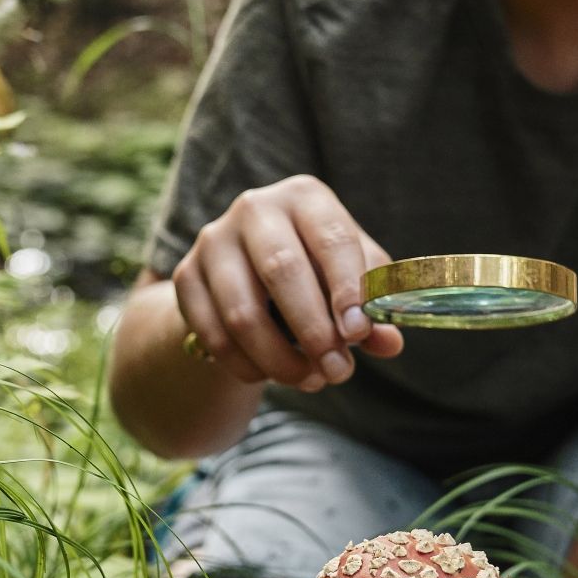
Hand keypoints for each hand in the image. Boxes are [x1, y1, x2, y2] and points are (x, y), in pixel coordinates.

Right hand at [173, 176, 405, 393]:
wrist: (247, 271)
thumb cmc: (314, 268)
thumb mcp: (349, 277)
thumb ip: (372, 307)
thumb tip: (390, 343)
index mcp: (305, 197)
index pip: (331, 239)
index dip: (346, 288)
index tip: (358, 333)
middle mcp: (255, 208)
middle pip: (282, 271)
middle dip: (314, 330)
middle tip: (339, 371)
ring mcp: (214, 241)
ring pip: (243, 311)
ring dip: (280, 358)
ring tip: (311, 380)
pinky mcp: (187, 276)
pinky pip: (214, 333)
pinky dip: (246, 365)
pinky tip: (270, 375)